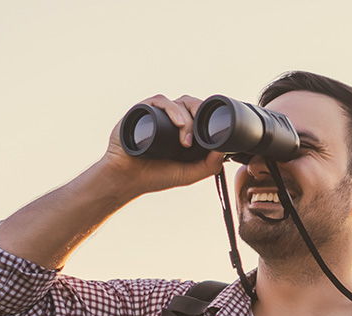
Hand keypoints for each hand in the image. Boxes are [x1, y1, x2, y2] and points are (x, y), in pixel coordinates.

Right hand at [100, 94, 225, 195]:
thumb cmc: (155, 176)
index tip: (217, 132)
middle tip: (201, 136)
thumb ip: (209, 166)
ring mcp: (158, 113)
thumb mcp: (188, 174)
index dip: (212, 118)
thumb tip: (225, 150)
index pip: (202, 115)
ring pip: (180, 102)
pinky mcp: (144, 110)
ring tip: (185, 140)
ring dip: (188, 118)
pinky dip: (172, 109)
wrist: (126, 178)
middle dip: (201, 116)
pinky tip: (178, 123)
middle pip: (194, 105)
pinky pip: (161, 101)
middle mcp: (172, 119)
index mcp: (185, 130)